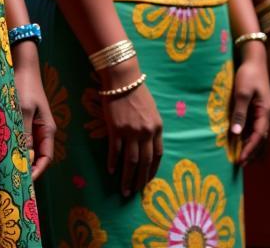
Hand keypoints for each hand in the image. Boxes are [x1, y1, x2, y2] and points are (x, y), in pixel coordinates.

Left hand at [11, 41, 56, 178]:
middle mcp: (40, 129)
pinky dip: (10, 143)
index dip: (37, 171)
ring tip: (2, 166)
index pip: (45, 158)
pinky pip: (17, 136)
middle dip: (25, 167)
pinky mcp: (21, 117)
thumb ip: (24, 132)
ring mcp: (30, 124)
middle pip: (34, 155)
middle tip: (10, 178)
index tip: (25, 182)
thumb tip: (24, 157)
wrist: (21, 63)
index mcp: (47, 129)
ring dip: (16, 155)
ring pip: (24, 146)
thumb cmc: (25, 85)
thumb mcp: (24, 109)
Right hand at [99, 61, 162, 196]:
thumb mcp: (151, 110)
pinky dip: (113, 162)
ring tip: (124, 189)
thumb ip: (151, 127)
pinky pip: (115, 150)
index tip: (147, 180)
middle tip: (136, 192)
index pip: (157, 155)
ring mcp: (130, 131)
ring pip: (130, 161)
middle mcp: (146, 132)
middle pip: (144, 162)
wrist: (122, 78)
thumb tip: (148, 143)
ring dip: (127, 177)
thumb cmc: (136, 90)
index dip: (152, 170)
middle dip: (140, 179)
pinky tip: (111, 170)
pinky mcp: (115, 128)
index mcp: (157, 128)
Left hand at [229, 44, 269, 163]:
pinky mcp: (257, 106)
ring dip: (250, 144)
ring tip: (241, 156)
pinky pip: (254, 124)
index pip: (258, 137)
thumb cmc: (248, 74)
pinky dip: (248, 134)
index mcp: (265, 112)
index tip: (240, 160)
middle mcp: (266, 114)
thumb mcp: (242, 93)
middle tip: (240, 164)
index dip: (249, 149)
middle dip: (251, 151)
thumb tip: (236, 134)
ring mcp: (262, 110)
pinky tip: (241, 139)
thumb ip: (239, 113)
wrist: (255, 58)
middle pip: (260, 138)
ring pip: (258, 132)